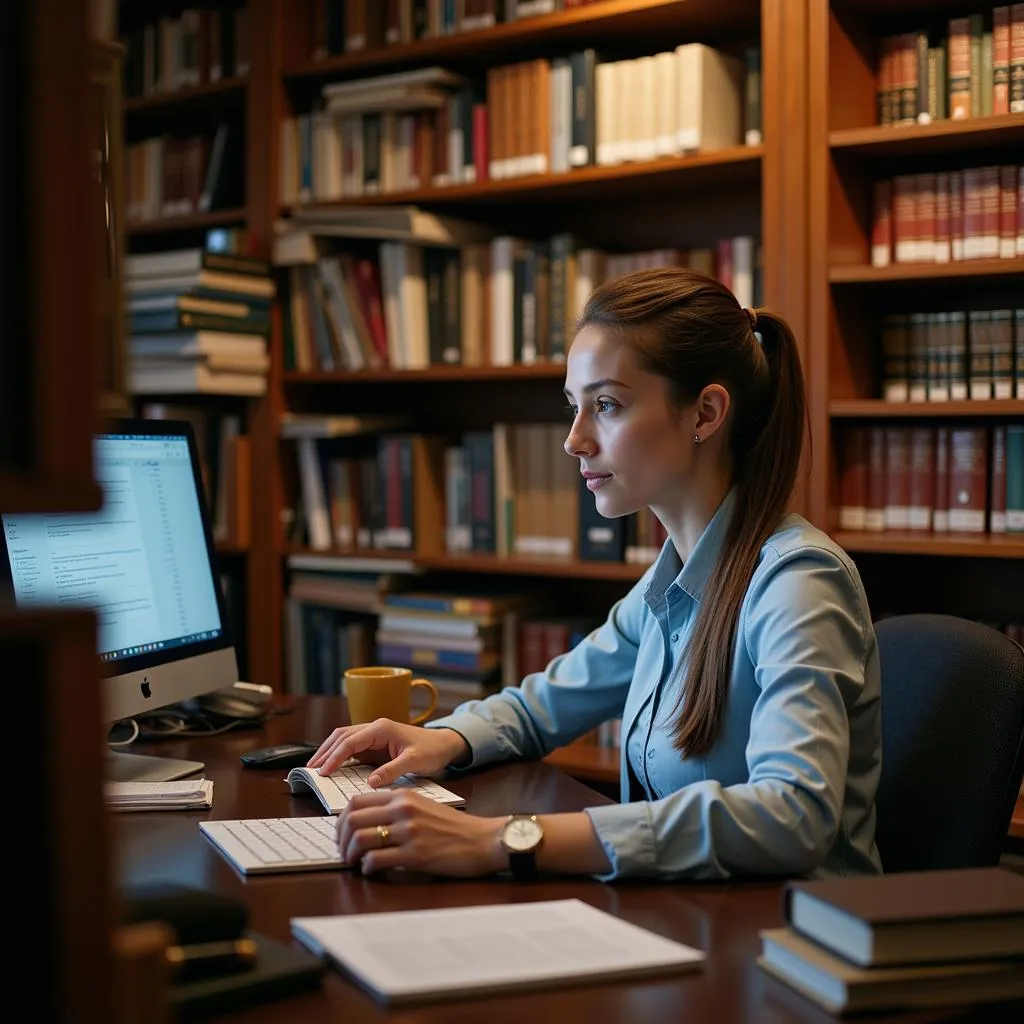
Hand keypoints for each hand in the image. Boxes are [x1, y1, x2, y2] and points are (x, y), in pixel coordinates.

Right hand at [306, 718, 468, 784]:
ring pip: (343, 739)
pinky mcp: (374, 744)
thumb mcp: (414, 761)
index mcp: (381, 728)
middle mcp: (374, 727)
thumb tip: (370, 782)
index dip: (334, 757)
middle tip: (310, 769)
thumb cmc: (431, 750)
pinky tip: (331, 766)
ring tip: (314, 767)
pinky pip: (351, 747)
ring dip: (328, 751)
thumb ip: (392, 770)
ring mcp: (373, 735)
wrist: (443, 745)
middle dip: (324, 752)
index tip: (323, 772)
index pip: (350, 741)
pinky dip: (338, 755)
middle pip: (341, 736)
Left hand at [336, 790, 504, 876]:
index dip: (340, 819)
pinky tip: (371, 870)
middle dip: (340, 839)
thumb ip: (396, 808)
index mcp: (403, 796)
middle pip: (353, 819)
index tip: (341, 833)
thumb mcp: (424, 806)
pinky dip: (366, 868)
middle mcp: (403, 810)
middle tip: (342, 851)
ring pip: (360, 839)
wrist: (483, 839)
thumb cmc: (454, 827)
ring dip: (350, 855)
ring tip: (354, 863)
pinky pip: (376, 860)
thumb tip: (366, 822)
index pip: (357, 801)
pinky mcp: (415, 854)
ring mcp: (409, 832)